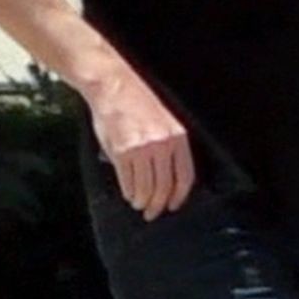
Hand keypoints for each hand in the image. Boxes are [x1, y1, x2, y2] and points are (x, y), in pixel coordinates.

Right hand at [88, 68, 194, 218]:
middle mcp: (162, 144)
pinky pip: (128, 181)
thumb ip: (168, 147)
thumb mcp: (165, 120)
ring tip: (139, 204)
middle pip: (164, 187)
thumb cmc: (137, 100)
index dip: (179, 196)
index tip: (174, 205)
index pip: (185, 176)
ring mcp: (141, 148)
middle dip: (158, 205)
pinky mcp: (121, 151)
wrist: (113, 85)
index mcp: (177, 136)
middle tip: (153, 213)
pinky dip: (129, 192)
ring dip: (142, 201)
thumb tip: (166, 177)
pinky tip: (129, 194)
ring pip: (145, 188)